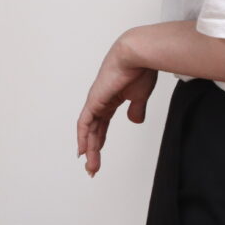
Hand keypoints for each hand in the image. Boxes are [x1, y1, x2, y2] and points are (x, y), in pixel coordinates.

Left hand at [77, 35, 157, 177]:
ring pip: (89, 131)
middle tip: (92, 169)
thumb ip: (136, 108)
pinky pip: (85, 123)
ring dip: (90, 150)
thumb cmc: (141, 70)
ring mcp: (96, 101)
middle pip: (94, 131)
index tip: (98, 155)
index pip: (102, 125)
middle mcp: (100, 102)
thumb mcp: (140, 95)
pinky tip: (83, 150)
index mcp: (110, 100)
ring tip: (91, 167)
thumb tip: (135, 121)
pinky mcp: (95, 101)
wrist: (137, 55)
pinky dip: (83, 137)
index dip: (100, 140)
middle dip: (93, 150)